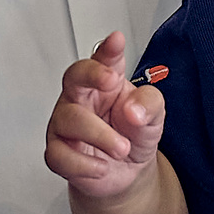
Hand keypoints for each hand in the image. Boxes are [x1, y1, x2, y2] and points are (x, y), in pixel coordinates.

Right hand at [42, 31, 165, 200]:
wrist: (127, 172)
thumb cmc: (134, 134)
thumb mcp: (154, 116)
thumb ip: (149, 104)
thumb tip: (133, 110)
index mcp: (105, 82)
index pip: (104, 59)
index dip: (108, 49)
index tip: (117, 41)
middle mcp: (82, 98)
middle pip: (74, 77)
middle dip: (91, 75)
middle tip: (112, 81)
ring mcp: (66, 124)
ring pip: (68, 119)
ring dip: (98, 134)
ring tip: (122, 147)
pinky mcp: (59, 152)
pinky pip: (59, 155)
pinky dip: (82, 164)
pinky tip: (101, 167)